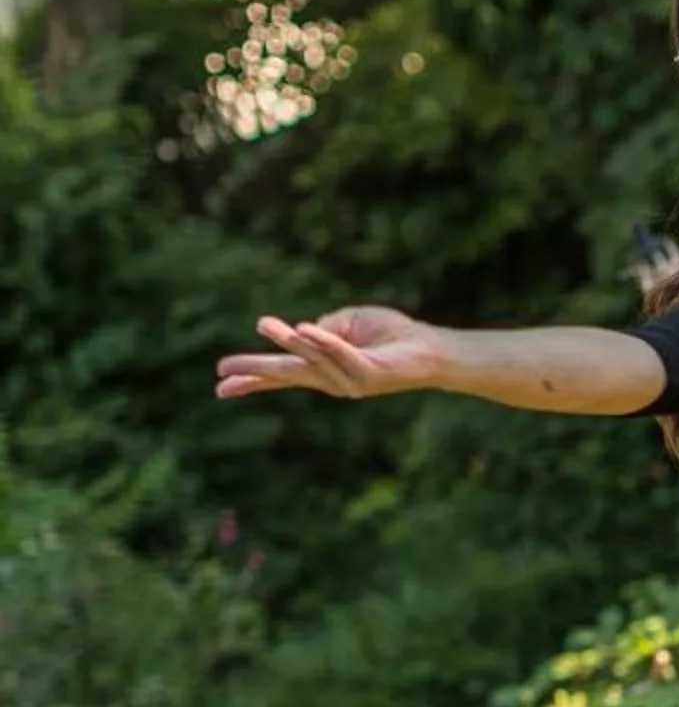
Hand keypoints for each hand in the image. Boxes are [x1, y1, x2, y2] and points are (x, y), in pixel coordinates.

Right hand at [215, 305, 450, 402]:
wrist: (429, 349)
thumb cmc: (390, 335)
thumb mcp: (348, 322)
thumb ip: (323, 326)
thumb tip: (306, 333)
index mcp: (322, 368)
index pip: (282, 373)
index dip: (252, 378)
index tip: (221, 384)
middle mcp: (331, 379)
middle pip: (286, 375)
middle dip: (255, 372)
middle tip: (222, 375)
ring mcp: (349, 380)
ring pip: (311, 358)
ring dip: (289, 341)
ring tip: (265, 324)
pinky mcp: (368, 373)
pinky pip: (342, 353)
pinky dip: (324, 342)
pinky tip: (304, 329)